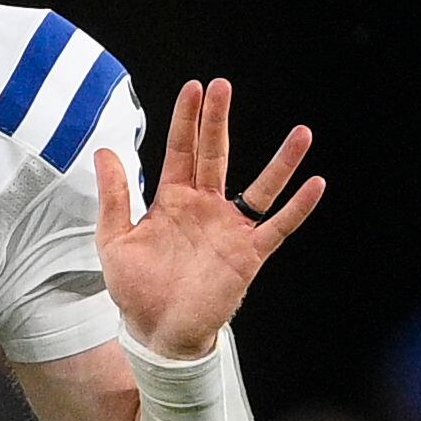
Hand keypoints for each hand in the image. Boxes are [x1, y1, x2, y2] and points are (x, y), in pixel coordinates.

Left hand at [94, 80, 324, 360]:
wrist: (157, 334)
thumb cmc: (136, 290)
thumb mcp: (114, 240)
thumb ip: (113, 197)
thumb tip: (105, 152)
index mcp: (172, 201)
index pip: (182, 151)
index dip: (186, 121)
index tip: (193, 88)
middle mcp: (205, 208)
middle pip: (216, 155)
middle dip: (218, 121)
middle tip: (223, 86)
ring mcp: (230, 229)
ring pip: (261, 187)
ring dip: (281, 161)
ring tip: (301, 134)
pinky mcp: (247, 254)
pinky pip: (278, 227)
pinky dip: (298, 207)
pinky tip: (316, 184)